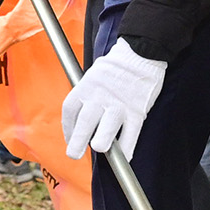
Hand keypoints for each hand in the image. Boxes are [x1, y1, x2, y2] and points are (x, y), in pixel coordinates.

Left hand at [59, 40, 164, 161]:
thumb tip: (81, 122)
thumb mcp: (93, 75)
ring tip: (99, 150)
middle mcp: (100, 97)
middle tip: (73, 154)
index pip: (70, 111)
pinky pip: (130, 134)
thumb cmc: (115, 67)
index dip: (67, 128)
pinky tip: (124, 157)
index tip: (70, 139)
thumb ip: (86, 96)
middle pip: (84, 123)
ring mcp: (119, 105)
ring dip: (101, 144)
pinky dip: (127, 149)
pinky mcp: (137, 111)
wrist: (141, 52)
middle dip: (77, 142)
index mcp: (85, 87)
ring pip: (107, 129)